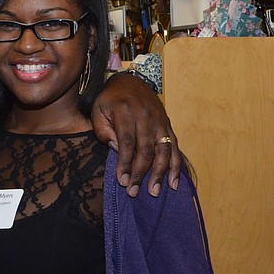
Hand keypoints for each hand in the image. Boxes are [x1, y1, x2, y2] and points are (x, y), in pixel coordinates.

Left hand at [91, 72, 180, 196]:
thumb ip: (104, 131)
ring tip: (153, 192)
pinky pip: (174, 148)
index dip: (125, 163)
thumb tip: (118, 150)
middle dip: (140, 173)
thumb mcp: (98, 111)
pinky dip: (175, 166)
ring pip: (163, 150)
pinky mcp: (168, 125)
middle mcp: (146, 116)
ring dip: (159, 173)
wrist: (130, 81)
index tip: (122, 181)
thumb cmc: (110, 100)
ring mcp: (160, 121)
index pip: (127, 141)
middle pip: (146, 149)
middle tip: (133, 192)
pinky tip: (173, 183)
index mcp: (125, 111)